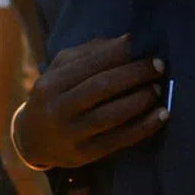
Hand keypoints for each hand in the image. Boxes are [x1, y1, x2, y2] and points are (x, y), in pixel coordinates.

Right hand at [13, 35, 167, 169]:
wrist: (32, 139)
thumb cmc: (56, 94)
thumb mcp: (61, 68)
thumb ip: (90, 52)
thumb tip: (128, 40)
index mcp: (51, 83)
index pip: (90, 63)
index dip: (120, 53)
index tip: (144, 45)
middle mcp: (57, 109)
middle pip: (101, 87)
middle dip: (135, 74)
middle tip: (159, 66)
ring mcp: (70, 135)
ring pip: (111, 116)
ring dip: (141, 100)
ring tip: (159, 88)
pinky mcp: (84, 155)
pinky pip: (118, 140)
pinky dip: (143, 127)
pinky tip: (162, 115)